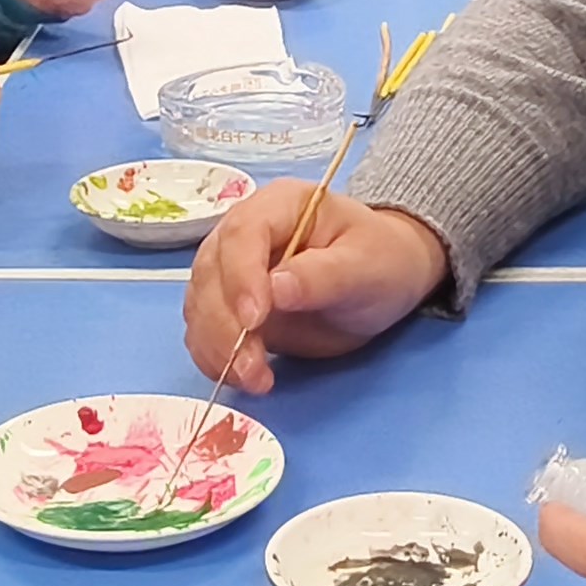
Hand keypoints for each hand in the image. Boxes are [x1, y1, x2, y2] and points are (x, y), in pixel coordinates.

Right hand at [180, 185, 449, 394]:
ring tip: (254, 380)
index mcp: (281, 205)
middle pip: (211, 272)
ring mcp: (232, 270)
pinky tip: (242, 377)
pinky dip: (214, 357)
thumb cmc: (382, 261)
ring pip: (200, 305)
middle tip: (252, 367)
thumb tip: (275, 290)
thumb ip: (322, 276)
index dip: (241, 277)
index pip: (242, 234)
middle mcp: (244, 232)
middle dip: (224, 325)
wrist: (385, 280)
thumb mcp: (366, 267)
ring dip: (216, 347)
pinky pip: (206, 331)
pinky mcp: (230, 306)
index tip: (255, 320)